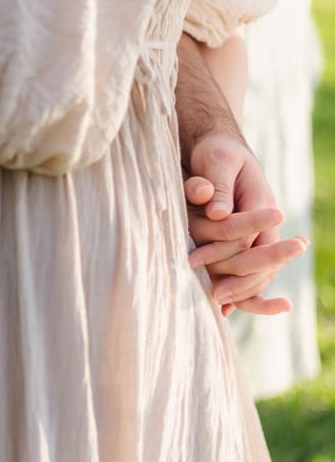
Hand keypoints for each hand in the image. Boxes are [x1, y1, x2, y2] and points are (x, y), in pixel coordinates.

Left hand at [184, 134, 307, 315]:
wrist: (219, 150)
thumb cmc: (217, 152)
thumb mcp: (216, 160)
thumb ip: (215, 184)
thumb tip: (217, 213)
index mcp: (260, 203)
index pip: (250, 237)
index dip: (229, 253)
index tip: (200, 262)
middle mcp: (260, 224)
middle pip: (257, 260)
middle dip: (239, 280)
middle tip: (216, 296)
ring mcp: (252, 235)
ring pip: (256, 272)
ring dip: (240, 290)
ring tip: (220, 306)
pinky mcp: (238, 242)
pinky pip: (248, 273)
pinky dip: (244, 293)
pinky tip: (227, 311)